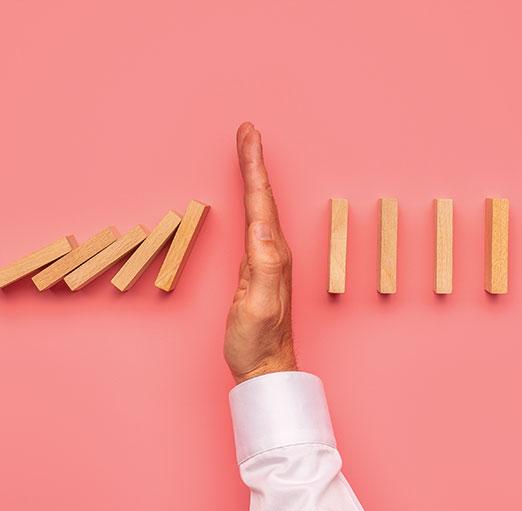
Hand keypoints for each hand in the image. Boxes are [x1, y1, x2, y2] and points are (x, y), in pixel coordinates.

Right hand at [223, 123, 296, 382]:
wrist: (265, 368)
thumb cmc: (258, 341)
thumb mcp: (257, 304)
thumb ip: (262, 265)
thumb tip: (261, 226)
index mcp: (272, 253)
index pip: (261, 200)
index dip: (253, 165)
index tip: (248, 133)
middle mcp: (274, 250)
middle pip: (262, 195)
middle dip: (254, 160)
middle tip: (247, 130)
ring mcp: (268, 258)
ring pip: (259, 205)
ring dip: (253, 175)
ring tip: (247, 149)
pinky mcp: (259, 267)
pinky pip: (254, 221)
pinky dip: (250, 199)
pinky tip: (248, 197)